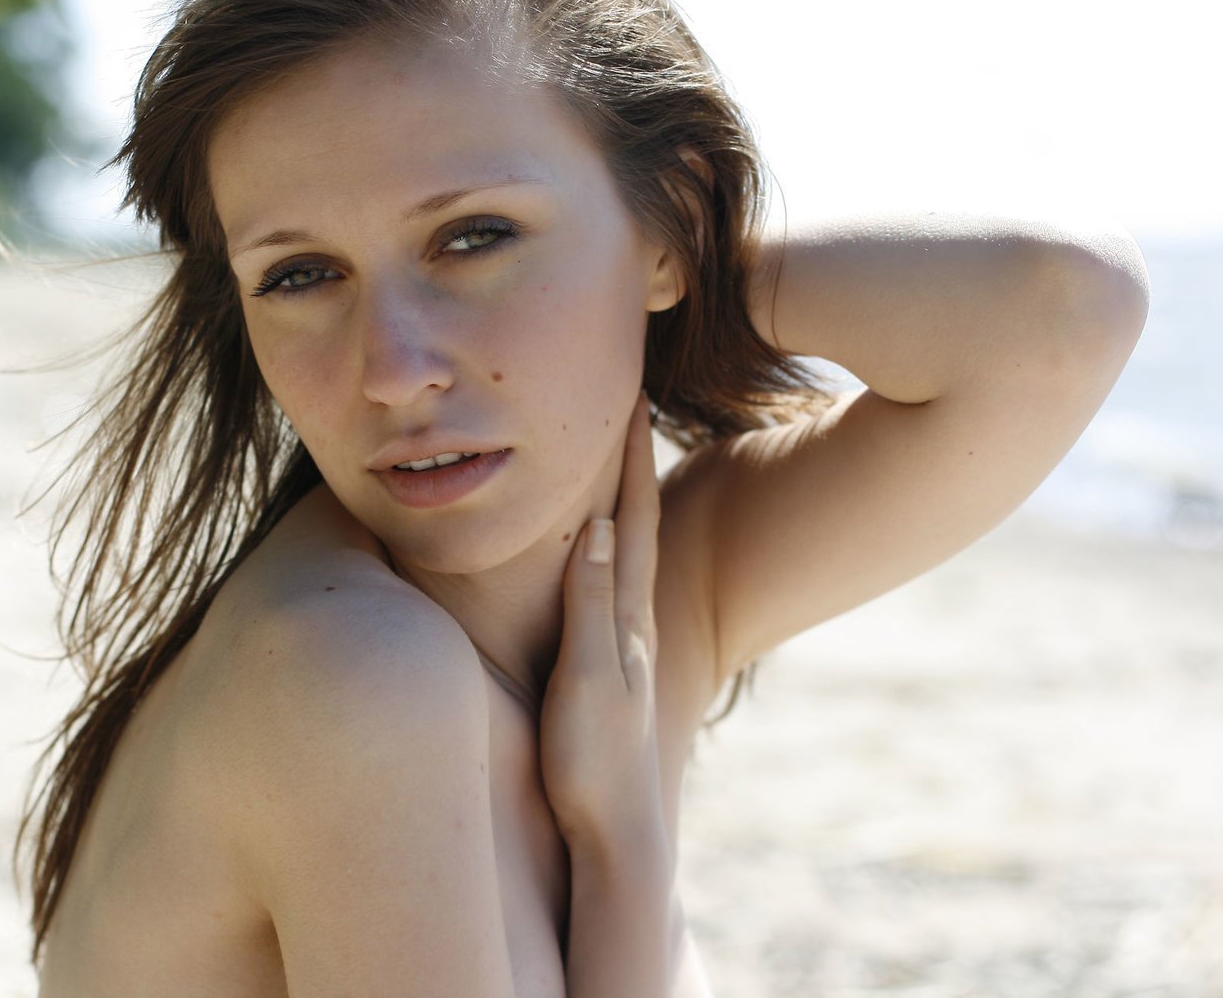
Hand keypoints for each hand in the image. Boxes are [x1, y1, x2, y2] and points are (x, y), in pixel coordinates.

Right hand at [539, 392, 665, 853]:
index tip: (627, 392)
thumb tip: (594, 526)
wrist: (616, 830)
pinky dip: (604, 546)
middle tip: (625, 399)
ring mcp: (623, 641)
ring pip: (624, 550)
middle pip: (633, 520)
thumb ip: (591, 605)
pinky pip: (608, 584)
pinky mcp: (607, 665)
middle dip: (630, 459)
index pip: (628, 516)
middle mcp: (632, 618)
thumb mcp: (588, 680)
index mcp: (627, 613)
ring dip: (621, 496)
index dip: (628, 455)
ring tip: (613, 454)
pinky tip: (595, 546)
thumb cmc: (597, 760)